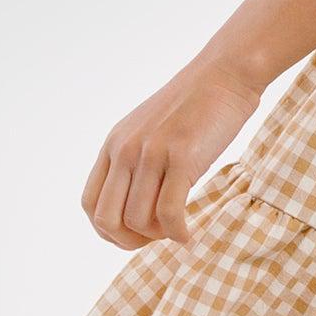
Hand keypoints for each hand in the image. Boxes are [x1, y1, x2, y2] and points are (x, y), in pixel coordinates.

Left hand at [81, 58, 263, 248]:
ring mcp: (152, 153)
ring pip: (138, 220)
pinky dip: (178, 233)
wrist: (226, 74)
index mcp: (114, 144)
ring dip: (157, 236)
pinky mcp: (183, 158)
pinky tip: (189, 234)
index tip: (134, 235)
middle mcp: (126, 149)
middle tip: (154, 239)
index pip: (90, 202)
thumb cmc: (197, 105)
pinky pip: (169, 213)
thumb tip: (137, 202)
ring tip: (177, 230)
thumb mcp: (151, 129)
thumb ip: (137, 159)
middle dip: (128, 241)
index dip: (107, 229)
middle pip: (107, 218)